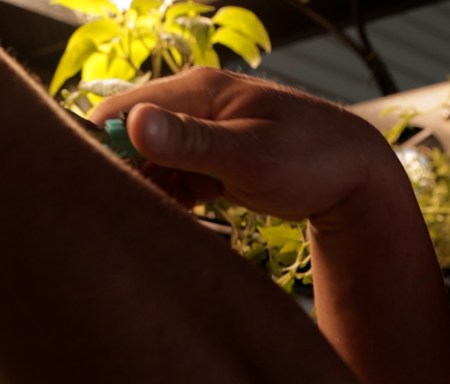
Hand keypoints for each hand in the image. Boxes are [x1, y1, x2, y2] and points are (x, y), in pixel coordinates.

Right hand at [88, 69, 405, 223]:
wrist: (357, 179)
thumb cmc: (312, 162)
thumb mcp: (249, 156)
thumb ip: (191, 142)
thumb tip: (136, 123)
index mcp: (198, 90)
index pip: (121, 112)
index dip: (99, 150)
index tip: (92, 195)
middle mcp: (195, 105)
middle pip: (131, 138)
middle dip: (121, 175)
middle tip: (119, 219)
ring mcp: (204, 133)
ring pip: (149, 162)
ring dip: (144, 192)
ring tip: (147, 226)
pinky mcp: (213, 160)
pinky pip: (173, 178)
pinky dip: (167, 200)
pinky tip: (173, 223)